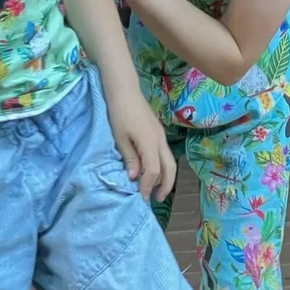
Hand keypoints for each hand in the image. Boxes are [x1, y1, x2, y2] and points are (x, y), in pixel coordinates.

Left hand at [107, 86, 175, 201]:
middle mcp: (160, 140)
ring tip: (157, 189)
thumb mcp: (120, 138)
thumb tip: (134, 177)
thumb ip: (129, 158)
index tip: (141, 197)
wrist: (125, 91)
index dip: (148, 185)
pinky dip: (162, 167)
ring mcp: (161, 136)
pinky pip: (165, 154)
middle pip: (169, 168)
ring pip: (170, 161)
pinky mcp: (159, 133)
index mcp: (149, 142)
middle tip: (156, 199)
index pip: (153, 171)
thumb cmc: (119, 113)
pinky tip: (153, 172)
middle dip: (165, 186)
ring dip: (166, 177)